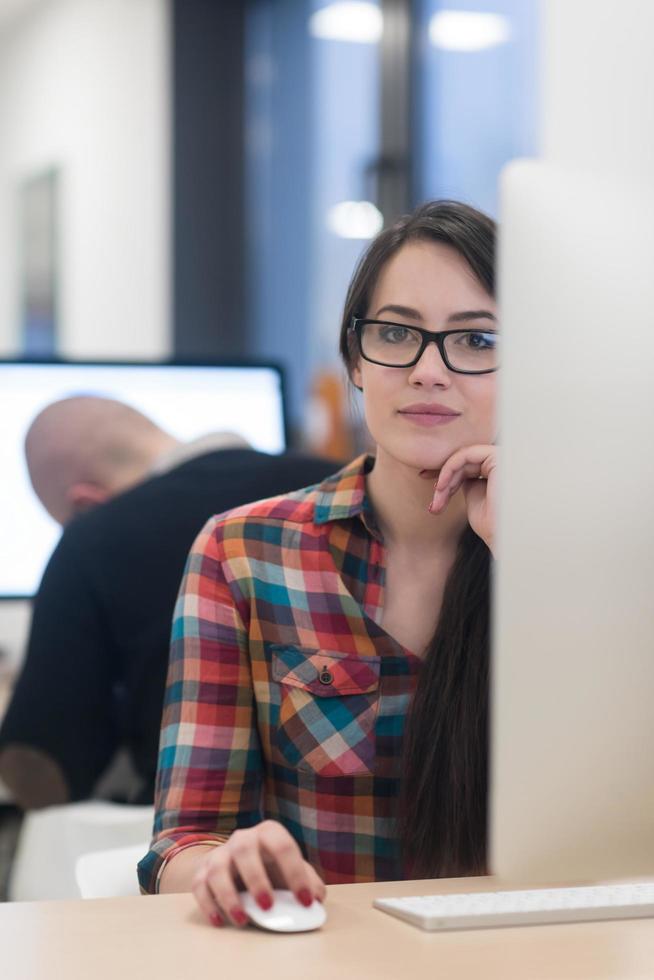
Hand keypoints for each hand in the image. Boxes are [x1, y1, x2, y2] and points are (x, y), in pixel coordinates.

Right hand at [191, 820, 326, 927]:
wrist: (234, 863)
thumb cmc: (270, 867)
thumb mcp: (290, 869)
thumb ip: (308, 881)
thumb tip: (317, 898)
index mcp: (268, 833)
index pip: (283, 845)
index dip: (295, 873)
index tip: (305, 901)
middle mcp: (242, 838)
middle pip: (244, 849)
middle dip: (256, 878)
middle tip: (268, 906)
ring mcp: (219, 854)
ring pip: (217, 869)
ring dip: (229, 896)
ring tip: (242, 920)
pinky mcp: (201, 871)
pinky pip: (199, 886)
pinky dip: (208, 905)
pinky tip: (220, 922)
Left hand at [429, 444, 496, 554]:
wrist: (504, 538)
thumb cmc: (492, 525)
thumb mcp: (476, 496)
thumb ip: (469, 479)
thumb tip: (457, 471)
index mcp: (503, 471)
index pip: (471, 465)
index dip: (449, 475)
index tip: (435, 489)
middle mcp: (505, 462)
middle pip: (466, 461)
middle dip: (444, 479)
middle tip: (434, 501)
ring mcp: (503, 458)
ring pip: (464, 457)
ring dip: (445, 478)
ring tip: (438, 499)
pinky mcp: (497, 457)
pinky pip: (465, 455)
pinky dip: (449, 469)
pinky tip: (442, 487)